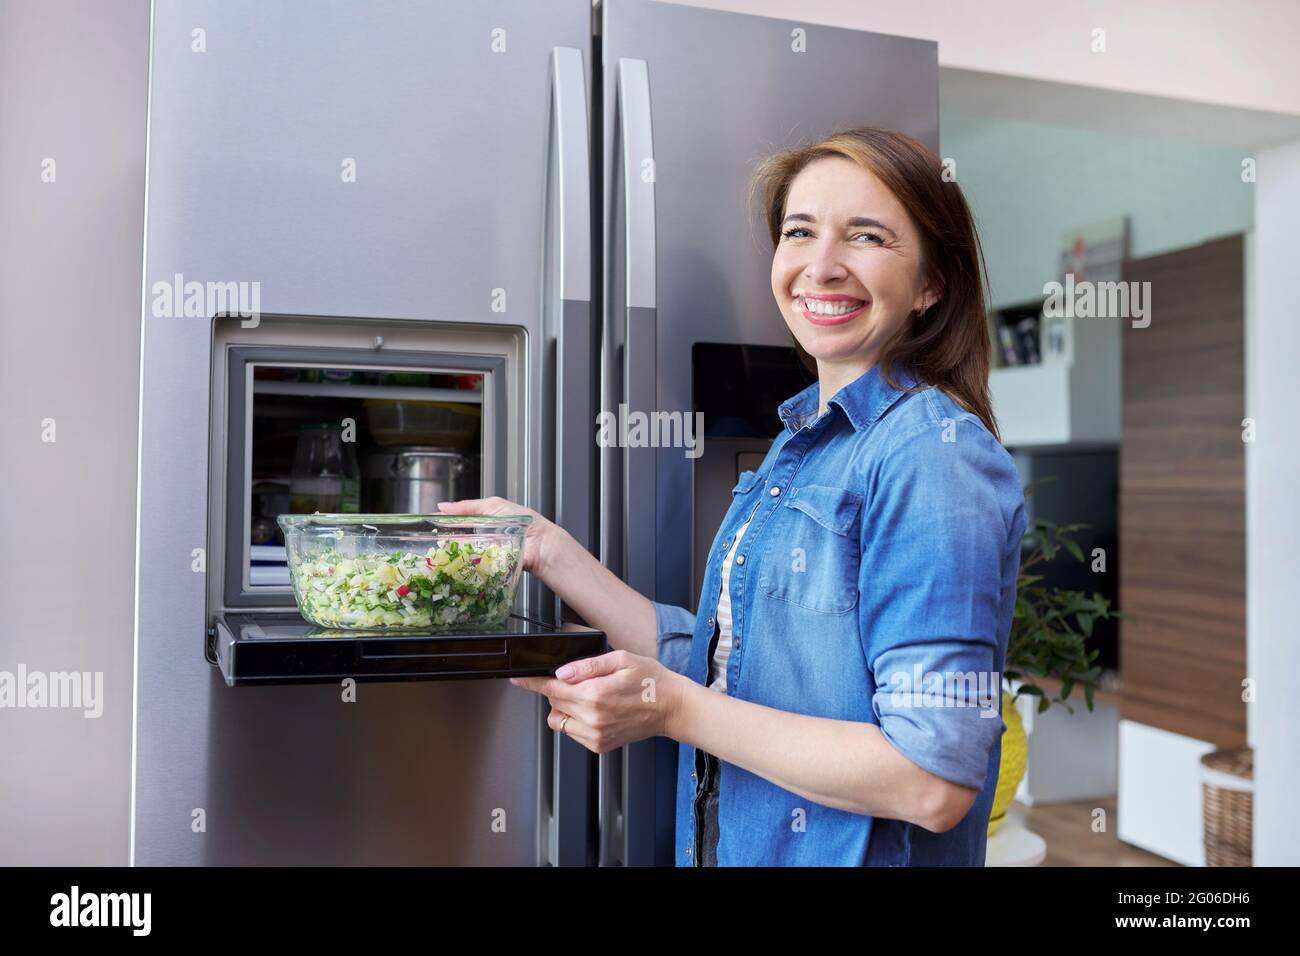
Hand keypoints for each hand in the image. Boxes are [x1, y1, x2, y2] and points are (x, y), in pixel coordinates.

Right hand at [435, 495, 566, 579]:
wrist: (541, 544)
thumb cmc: (524, 522)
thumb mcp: (493, 506)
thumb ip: (467, 506)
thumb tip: (443, 506)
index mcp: (483, 523)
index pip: (458, 522)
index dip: (442, 523)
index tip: (424, 523)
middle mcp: (482, 539)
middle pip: (457, 539)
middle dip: (442, 539)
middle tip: (426, 538)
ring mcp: (484, 554)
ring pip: (462, 553)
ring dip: (451, 551)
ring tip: (436, 549)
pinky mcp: (488, 568)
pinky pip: (473, 566)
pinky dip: (464, 564)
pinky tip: (453, 561)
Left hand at [509, 650, 684, 753]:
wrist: (672, 708)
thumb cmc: (651, 681)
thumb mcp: (621, 660)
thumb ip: (588, 665)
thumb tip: (562, 671)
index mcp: (595, 695)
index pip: (551, 688)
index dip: (532, 682)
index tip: (518, 679)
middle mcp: (592, 718)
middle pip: (554, 702)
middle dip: (558, 689)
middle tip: (581, 681)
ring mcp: (595, 735)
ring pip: (559, 720)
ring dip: (566, 707)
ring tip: (591, 697)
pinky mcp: (599, 745)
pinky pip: (573, 732)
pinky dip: (577, 721)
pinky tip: (597, 711)